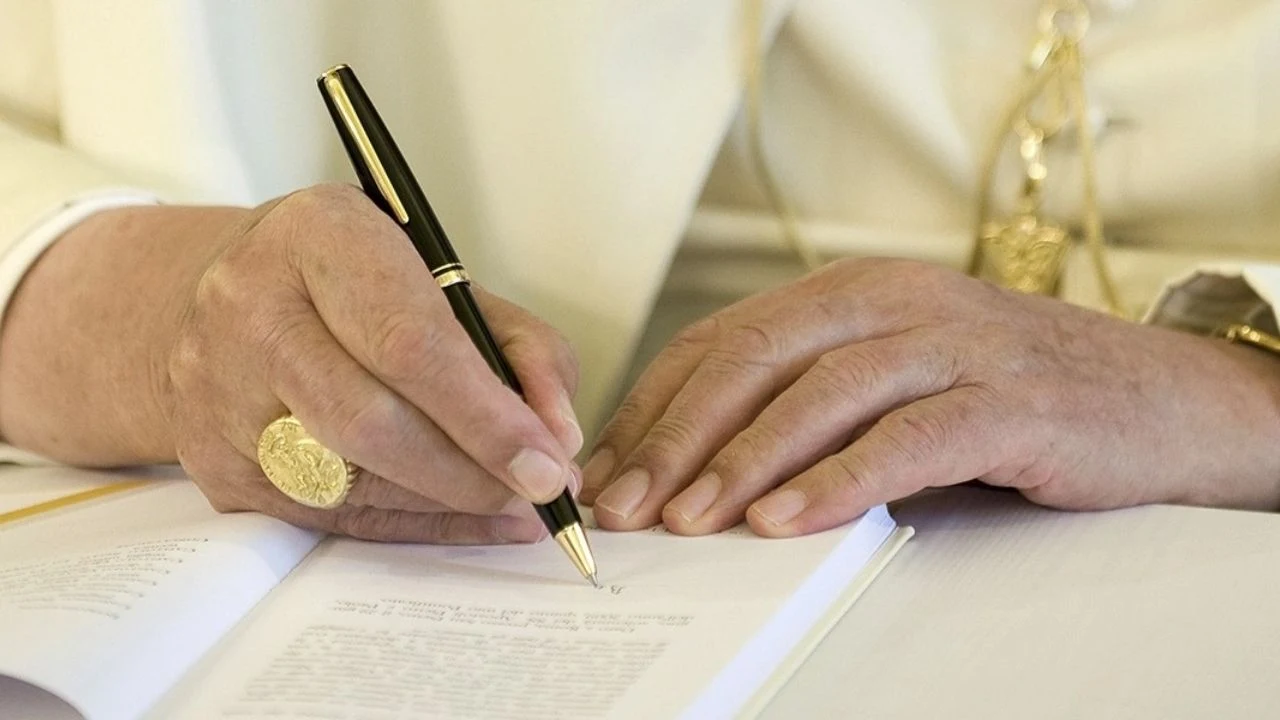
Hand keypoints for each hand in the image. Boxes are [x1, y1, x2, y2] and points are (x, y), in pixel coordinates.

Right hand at [0, 184, 582, 543]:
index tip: (549, 462)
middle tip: (539, 495)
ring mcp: (220, 391)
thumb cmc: (358, 285)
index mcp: (320, 236)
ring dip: (447, 503)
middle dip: (471, 472)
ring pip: (348, 481)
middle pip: (369, 422)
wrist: (222, 298)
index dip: (486, 415)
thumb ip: (519, 347)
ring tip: (510, 502)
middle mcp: (252, 307)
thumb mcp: (446, 278)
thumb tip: (557, 436)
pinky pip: (328, 517)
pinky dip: (412, 524)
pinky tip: (465, 519)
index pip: (408, 342)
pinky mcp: (217, 464)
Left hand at [581, 258, 1279, 536]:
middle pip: (757, 358)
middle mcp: (893, 302)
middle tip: (627, 503)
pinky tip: (787, 519)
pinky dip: (840, 480)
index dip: (655, 405)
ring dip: (745, 460)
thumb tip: (689, 471)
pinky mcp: (1009, 401)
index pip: (723, 340)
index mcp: (850, 293)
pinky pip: (907, 438)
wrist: (1152, 397)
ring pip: (824, 393)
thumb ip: (802, 407)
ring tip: (691, 520)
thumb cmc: (999, 396)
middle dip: (679, 436)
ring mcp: (954, 344)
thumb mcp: (887, 382)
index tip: (608, 469)